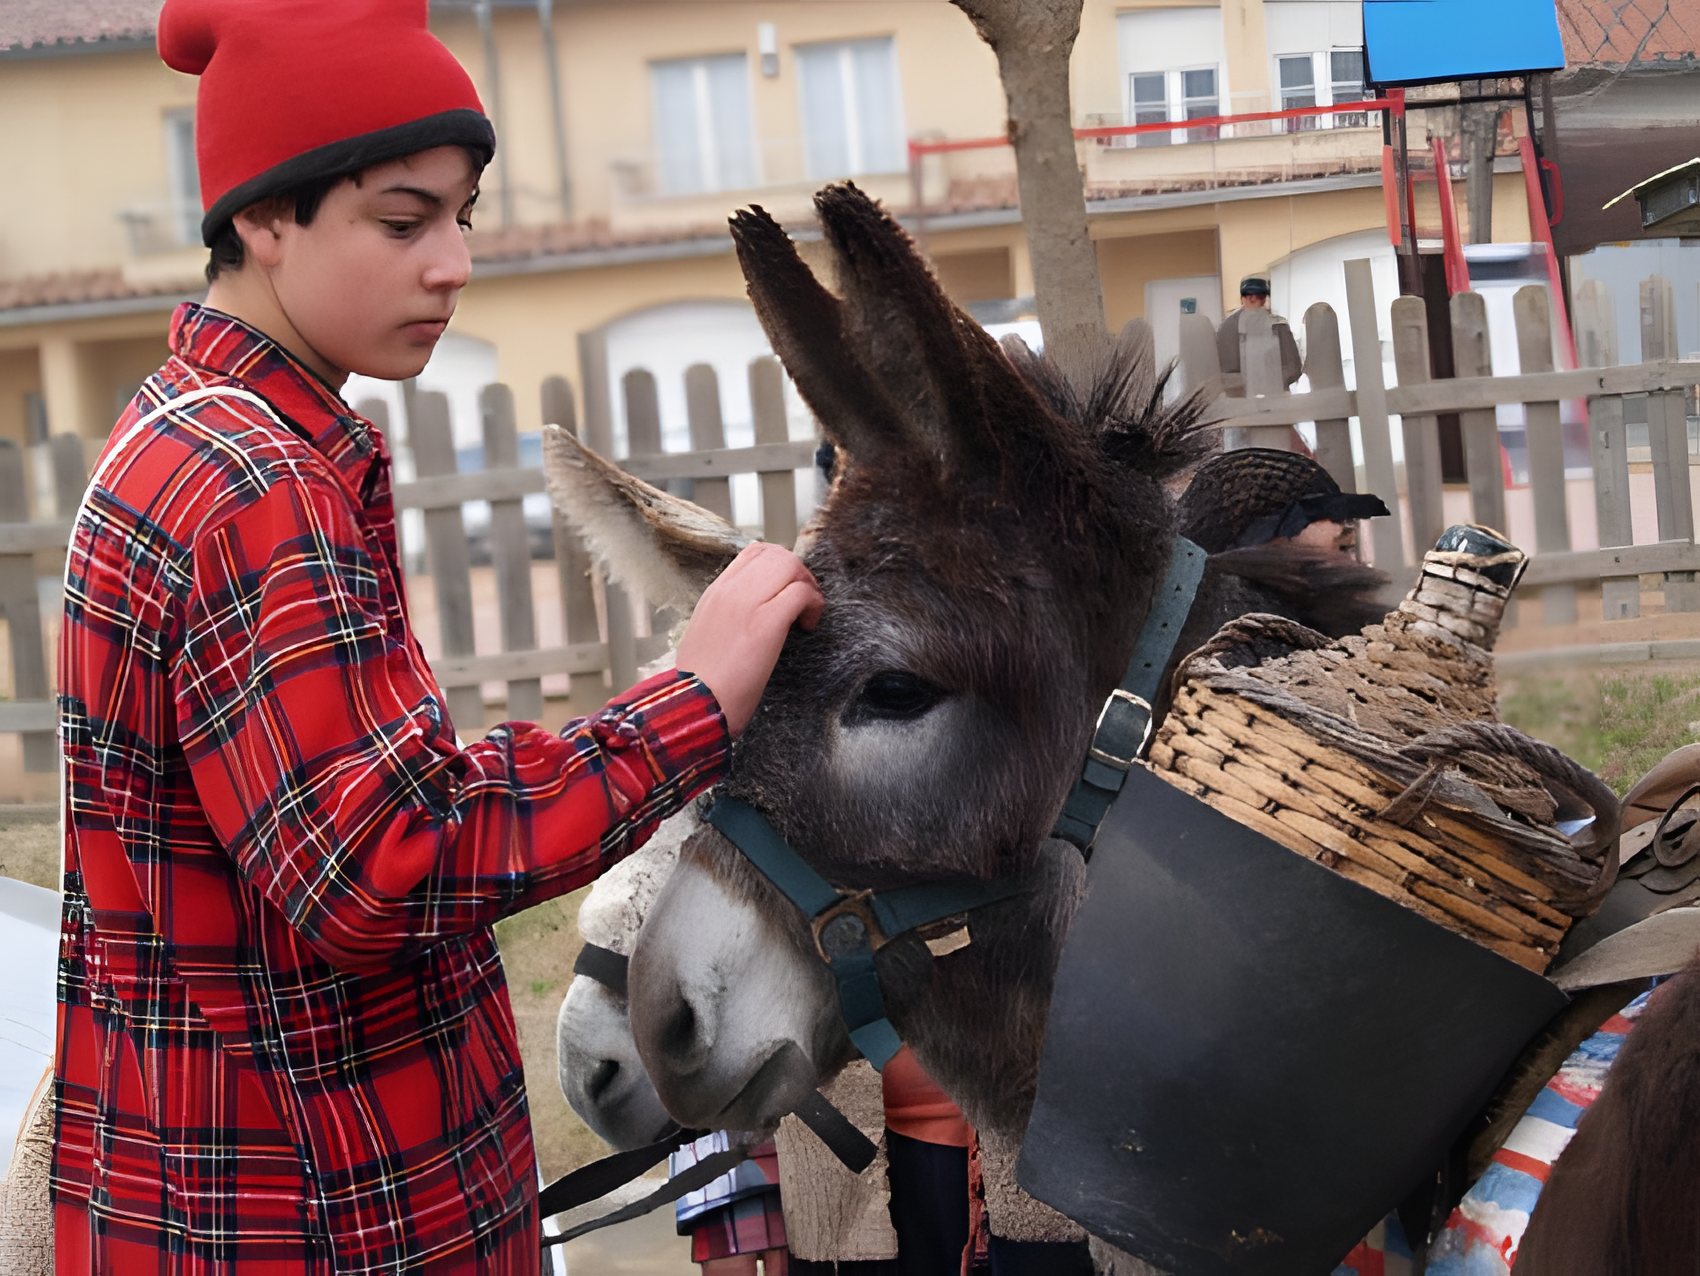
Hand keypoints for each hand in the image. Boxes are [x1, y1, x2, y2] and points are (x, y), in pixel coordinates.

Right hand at [676, 543, 823, 736]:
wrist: (694, 704)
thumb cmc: (702, 683)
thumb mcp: (707, 635)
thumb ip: (727, 617)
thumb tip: (753, 615)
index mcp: (716, 593)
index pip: (754, 553)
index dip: (780, 565)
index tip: (787, 589)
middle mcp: (730, 591)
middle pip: (777, 554)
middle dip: (799, 573)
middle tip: (804, 601)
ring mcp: (747, 603)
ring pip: (790, 565)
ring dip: (808, 585)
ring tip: (807, 613)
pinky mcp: (765, 623)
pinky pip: (800, 593)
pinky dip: (813, 604)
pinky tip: (808, 626)